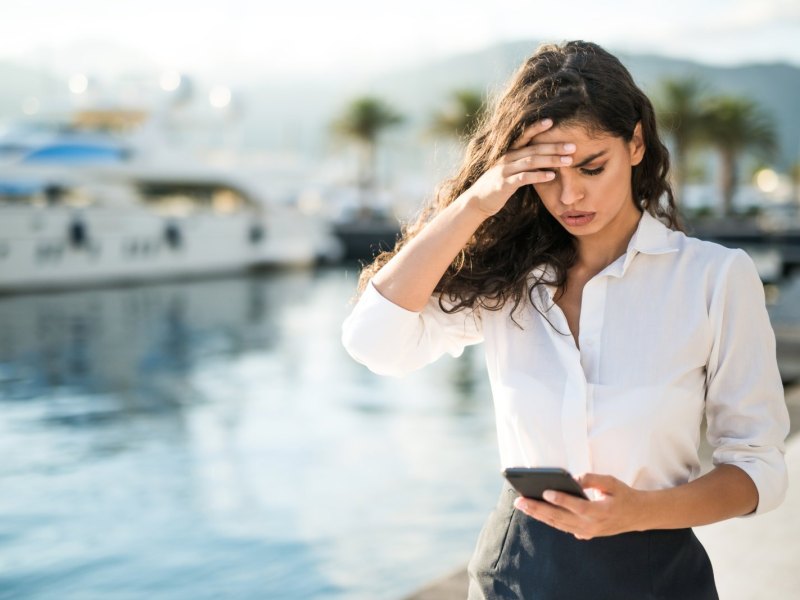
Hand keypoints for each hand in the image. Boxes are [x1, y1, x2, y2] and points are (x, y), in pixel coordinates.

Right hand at [463, 119, 575, 216]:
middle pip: (534, 149)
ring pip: (531, 161)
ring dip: (551, 160)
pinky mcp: (504, 184)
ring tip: (568, 161)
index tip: (552, 121)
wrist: (477, 201)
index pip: (524, 136)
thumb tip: (548, 160)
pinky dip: (539, 176)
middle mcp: (507, 158)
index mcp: (510, 153)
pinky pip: (524, 178)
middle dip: (555, 147)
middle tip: (573, 146)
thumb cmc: (498, 185)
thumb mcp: (510, 171)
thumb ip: (525, 164)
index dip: (537, 127)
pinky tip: (551, 176)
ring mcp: (505, 170)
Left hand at [512, 473, 647, 539]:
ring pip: (558, 524)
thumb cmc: (623, 495)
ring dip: (538, 515)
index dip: (562, 500)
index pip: (578, 506)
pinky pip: (562, 527)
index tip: (546, 492)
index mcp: (602, 512)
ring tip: (522, 505)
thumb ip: (594, 479)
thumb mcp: (613, 482)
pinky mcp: (584, 534)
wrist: (637, 516)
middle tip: (520, 501)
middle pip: (561, 518)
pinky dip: (547, 520)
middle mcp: (592, 525)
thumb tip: (575, 478)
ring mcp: (588, 532)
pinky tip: (534, 512)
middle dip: (538, 509)